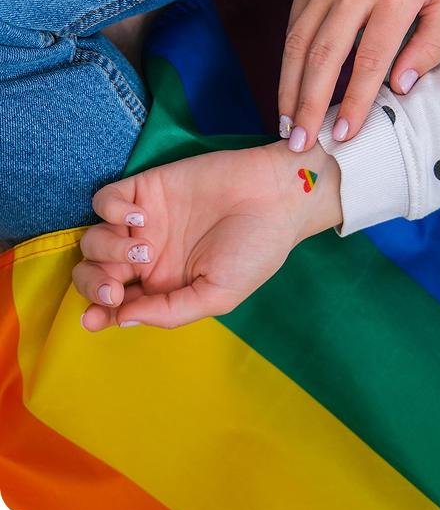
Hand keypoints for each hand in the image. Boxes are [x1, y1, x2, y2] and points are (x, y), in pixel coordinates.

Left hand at [74, 141, 341, 330]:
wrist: (276, 197)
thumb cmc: (255, 250)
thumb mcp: (219, 295)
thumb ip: (170, 312)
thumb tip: (120, 321)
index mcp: (165, 285)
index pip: (117, 303)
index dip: (99, 312)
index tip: (94, 318)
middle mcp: (149, 255)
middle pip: (95, 272)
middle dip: (94, 284)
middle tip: (115, 288)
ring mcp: (145, 221)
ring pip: (93, 239)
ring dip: (107, 249)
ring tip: (144, 247)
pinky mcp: (147, 188)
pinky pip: (105, 200)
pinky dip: (111, 211)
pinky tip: (140, 216)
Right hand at [278, 0, 439, 150]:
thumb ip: (431, 44)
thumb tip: (402, 87)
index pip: (370, 60)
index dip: (354, 101)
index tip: (344, 133)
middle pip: (325, 56)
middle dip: (309, 104)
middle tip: (301, 143)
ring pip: (299, 43)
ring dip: (289, 88)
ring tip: (286, 124)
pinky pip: (292, 26)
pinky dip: (286, 62)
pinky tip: (285, 88)